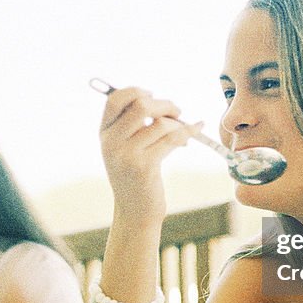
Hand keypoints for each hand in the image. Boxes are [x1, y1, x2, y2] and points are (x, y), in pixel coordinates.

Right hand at [99, 86, 199, 216]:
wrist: (135, 211)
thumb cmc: (134, 175)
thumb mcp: (123, 147)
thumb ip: (130, 123)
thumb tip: (153, 97)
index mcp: (104, 133)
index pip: (114, 99)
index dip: (135, 91)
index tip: (151, 95)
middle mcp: (111, 143)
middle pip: (140, 106)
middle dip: (164, 104)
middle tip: (176, 111)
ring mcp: (126, 156)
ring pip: (160, 123)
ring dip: (178, 123)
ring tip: (183, 132)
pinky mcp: (145, 168)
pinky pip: (172, 139)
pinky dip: (189, 131)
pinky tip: (198, 127)